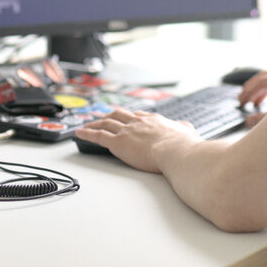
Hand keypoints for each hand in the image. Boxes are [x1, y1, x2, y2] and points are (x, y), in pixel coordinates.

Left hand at [75, 108, 198, 171]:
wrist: (175, 150)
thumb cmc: (182, 145)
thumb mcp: (187, 132)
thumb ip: (184, 128)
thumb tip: (186, 126)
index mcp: (153, 120)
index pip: (137, 115)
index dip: (129, 117)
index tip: (125, 118)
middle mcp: (138, 122)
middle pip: (119, 115)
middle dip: (110, 116)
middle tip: (103, 118)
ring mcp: (127, 131)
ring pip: (106, 123)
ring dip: (95, 123)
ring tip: (88, 125)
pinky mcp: (118, 142)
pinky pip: (98, 136)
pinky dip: (87, 133)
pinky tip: (79, 133)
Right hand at [238, 67, 266, 126]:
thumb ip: (266, 118)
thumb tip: (249, 120)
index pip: (262, 82)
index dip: (249, 92)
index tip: (241, 102)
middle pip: (264, 77)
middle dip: (250, 89)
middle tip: (241, 100)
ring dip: (257, 89)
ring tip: (249, 101)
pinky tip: (260, 100)